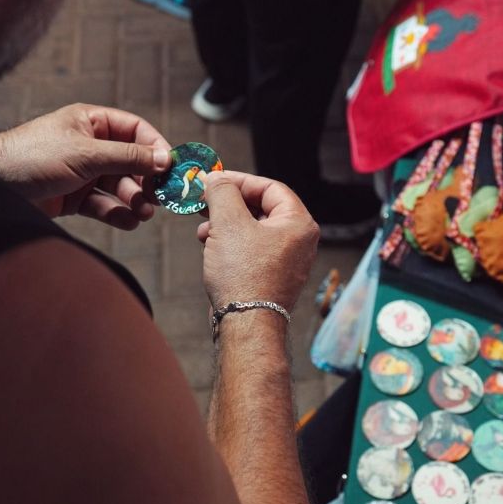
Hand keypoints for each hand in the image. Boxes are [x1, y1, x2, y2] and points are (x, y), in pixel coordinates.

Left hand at [0, 104, 171, 229]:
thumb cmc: (32, 156)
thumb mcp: (85, 154)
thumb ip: (128, 156)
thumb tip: (165, 159)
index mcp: (91, 122)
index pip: (135, 130)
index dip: (155, 148)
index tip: (172, 168)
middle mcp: (90, 146)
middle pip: (131, 162)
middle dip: (147, 180)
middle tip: (161, 197)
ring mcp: (82, 173)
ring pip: (120, 186)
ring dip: (134, 199)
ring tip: (144, 213)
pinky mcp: (74, 198)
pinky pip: (104, 205)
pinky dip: (118, 214)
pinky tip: (128, 222)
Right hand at [198, 171, 319, 311]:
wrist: (246, 324)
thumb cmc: (244, 275)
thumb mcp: (229, 222)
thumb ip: (222, 192)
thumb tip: (216, 179)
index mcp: (299, 223)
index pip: (270, 187)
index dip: (240, 181)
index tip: (215, 181)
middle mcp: (298, 241)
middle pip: (261, 208)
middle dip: (228, 205)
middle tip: (205, 202)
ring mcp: (286, 261)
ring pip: (252, 230)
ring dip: (225, 225)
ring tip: (204, 230)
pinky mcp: (271, 277)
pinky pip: (250, 250)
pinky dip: (230, 244)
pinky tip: (210, 247)